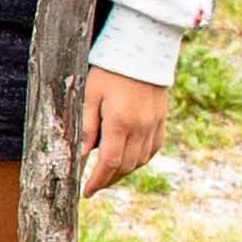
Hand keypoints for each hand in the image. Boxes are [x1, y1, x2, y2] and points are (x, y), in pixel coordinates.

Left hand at [78, 67, 168, 195]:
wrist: (143, 49)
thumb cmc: (110, 69)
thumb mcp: (90, 94)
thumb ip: (85, 126)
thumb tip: (79, 156)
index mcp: (120, 122)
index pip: (109, 163)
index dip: (97, 181)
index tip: (86, 192)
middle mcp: (141, 128)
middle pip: (125, 167)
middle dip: (108, 180)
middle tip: (94, 187)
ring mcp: (154, 125)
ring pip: (140, 161)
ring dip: (123, 172)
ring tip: (107, 176)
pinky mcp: (161, 120)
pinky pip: (152, 149)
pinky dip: (139, 160)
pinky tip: (128, 160)